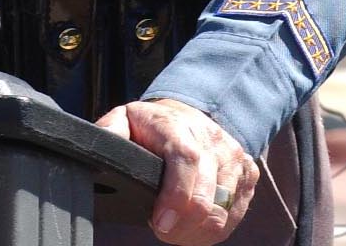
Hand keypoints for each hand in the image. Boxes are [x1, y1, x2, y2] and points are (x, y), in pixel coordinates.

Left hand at [96, 97, 259, 244]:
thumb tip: (98, 150)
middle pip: (206, 194)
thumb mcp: (126, 119)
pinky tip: (193, 224)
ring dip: (195, 230)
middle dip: (182, 225)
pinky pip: (233, 216)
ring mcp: (233, 158)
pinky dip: (211, 229)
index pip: (186, 158)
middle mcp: (212, 140)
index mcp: (179, 125)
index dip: (176, 196)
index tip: (159, 223)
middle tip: (162, 229)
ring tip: (174, 226)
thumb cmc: (153, 126)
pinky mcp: (247, 175)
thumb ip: (110, 132)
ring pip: (221, 212)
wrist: (189, 114)